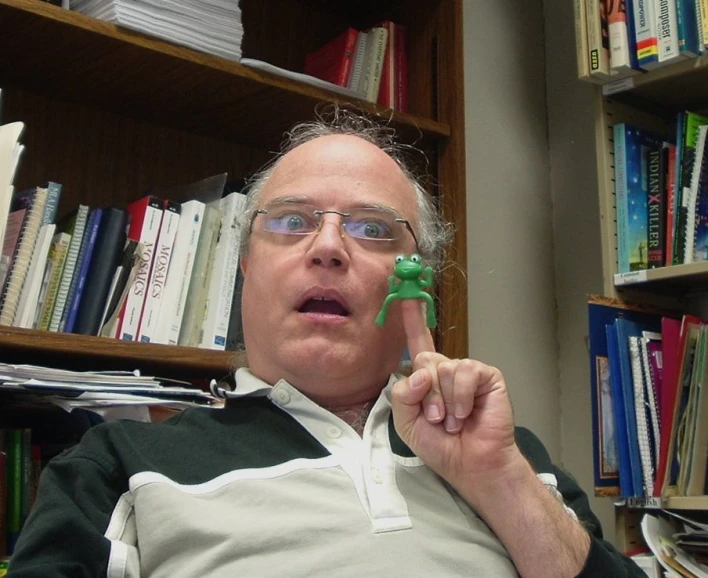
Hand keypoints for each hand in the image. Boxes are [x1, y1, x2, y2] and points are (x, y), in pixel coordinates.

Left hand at [390, 300, 523, 502]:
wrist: (471, 464)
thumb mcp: (408, 423)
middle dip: (426, 393)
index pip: (418, 344)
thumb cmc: (442, 446)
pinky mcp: (487, 376)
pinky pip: (465, 371)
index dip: (412, 321)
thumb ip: (403, 395)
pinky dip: (461, 396)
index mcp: (428, 380)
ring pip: (443, 367)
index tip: (406, 296)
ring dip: (444, 401)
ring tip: (454, 421)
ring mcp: (467, 372)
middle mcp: (447, 370)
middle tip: (437, 419)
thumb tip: (421, 372)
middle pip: (425, 358)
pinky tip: (467, 413)